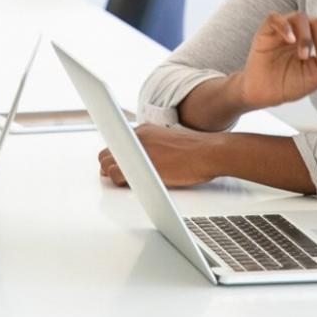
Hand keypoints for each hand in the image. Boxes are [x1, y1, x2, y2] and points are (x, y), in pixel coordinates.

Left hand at [97, 125, 219, 187]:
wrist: (209, 152)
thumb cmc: (197, 153)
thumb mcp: (171, 144)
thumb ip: (154, 149)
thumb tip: (146, 162)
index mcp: (145, 130)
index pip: (118, 142)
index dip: (117, 157)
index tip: (120, 165)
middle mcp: (138, 136)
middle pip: (107, 152)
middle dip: (111, 166)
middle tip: (120, 178)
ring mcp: (137, 149)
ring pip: (107, 163)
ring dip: (113, 175)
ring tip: (127, 183)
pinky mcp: (139, 164)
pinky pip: (116, 175)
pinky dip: (119, 183)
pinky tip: (132, 186)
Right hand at [236, 12, 316, 108]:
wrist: (265, 94)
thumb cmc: (290, 84)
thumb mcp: (316, 76)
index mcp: (316, 39)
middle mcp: (301, 31)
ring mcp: (284, 29)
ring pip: (301, 17)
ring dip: (307, 37)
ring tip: (304, 56)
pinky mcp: (266, 30)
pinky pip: (274, 18)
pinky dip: (285, 27)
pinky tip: (291, 41)